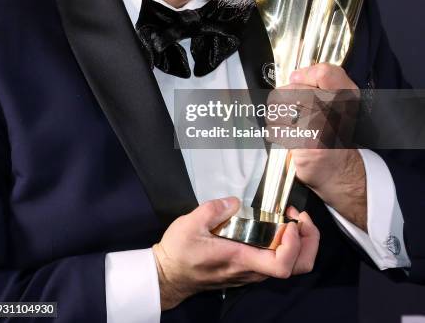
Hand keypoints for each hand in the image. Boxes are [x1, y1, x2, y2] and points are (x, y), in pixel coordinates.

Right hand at [152, 197, 319, 309]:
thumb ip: (214, 209)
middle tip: (300, 217)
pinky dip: (286, 245)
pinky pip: (277, 262)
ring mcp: (250, 272)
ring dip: (299, 242)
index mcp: (240, 259)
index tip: (289, 221)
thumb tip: (234, 201)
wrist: (168, 275)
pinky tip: (275, 226)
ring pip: (290, 266)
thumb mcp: (190, 223)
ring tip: (290, 217)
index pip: (283, 265)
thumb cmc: (179, 252)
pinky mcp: (247, 269)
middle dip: (308, 242)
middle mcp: (251, 270)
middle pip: (296, 268)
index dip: (295, 245)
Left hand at [268, 63, 366, 229]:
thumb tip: (294, 75)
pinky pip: (276, 129)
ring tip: (289, 125)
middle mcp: (337, 109)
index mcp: (346, 96)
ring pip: (279, 108)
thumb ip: (318, 83)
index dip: (306, 75)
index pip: (324, 72)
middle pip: (292, 89)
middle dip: (284, 100)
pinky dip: (276, 134)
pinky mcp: (306, 143)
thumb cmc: (331, 134)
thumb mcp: (336, 102)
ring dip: (277, 117)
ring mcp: (321, 126)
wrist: (339, 169)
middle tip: (292, 112)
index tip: (300, 81)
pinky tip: (289, 138)